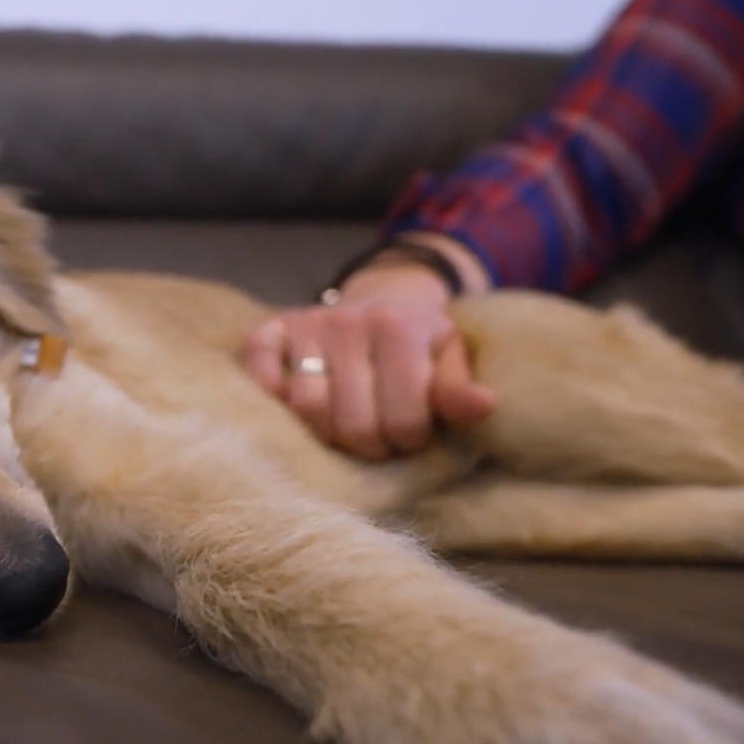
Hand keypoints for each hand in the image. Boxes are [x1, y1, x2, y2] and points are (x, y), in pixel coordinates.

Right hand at [242, 257, 496, 459]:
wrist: (385, 297)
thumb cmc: (421, 343)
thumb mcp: (449, 360)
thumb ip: (458, 389)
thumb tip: (484, 407)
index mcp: (398, 326)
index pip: (402, 419)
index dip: (410, 440)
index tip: (413, 434)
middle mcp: (346, 321)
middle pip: (351, 423)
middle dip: (371, 446)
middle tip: (380, 440)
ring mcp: (305, 325)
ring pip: (306, 409)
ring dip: (328, 436)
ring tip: (347, 432)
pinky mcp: (270, 330)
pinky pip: (260, 378)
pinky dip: (272, 401)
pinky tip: (298, 411)